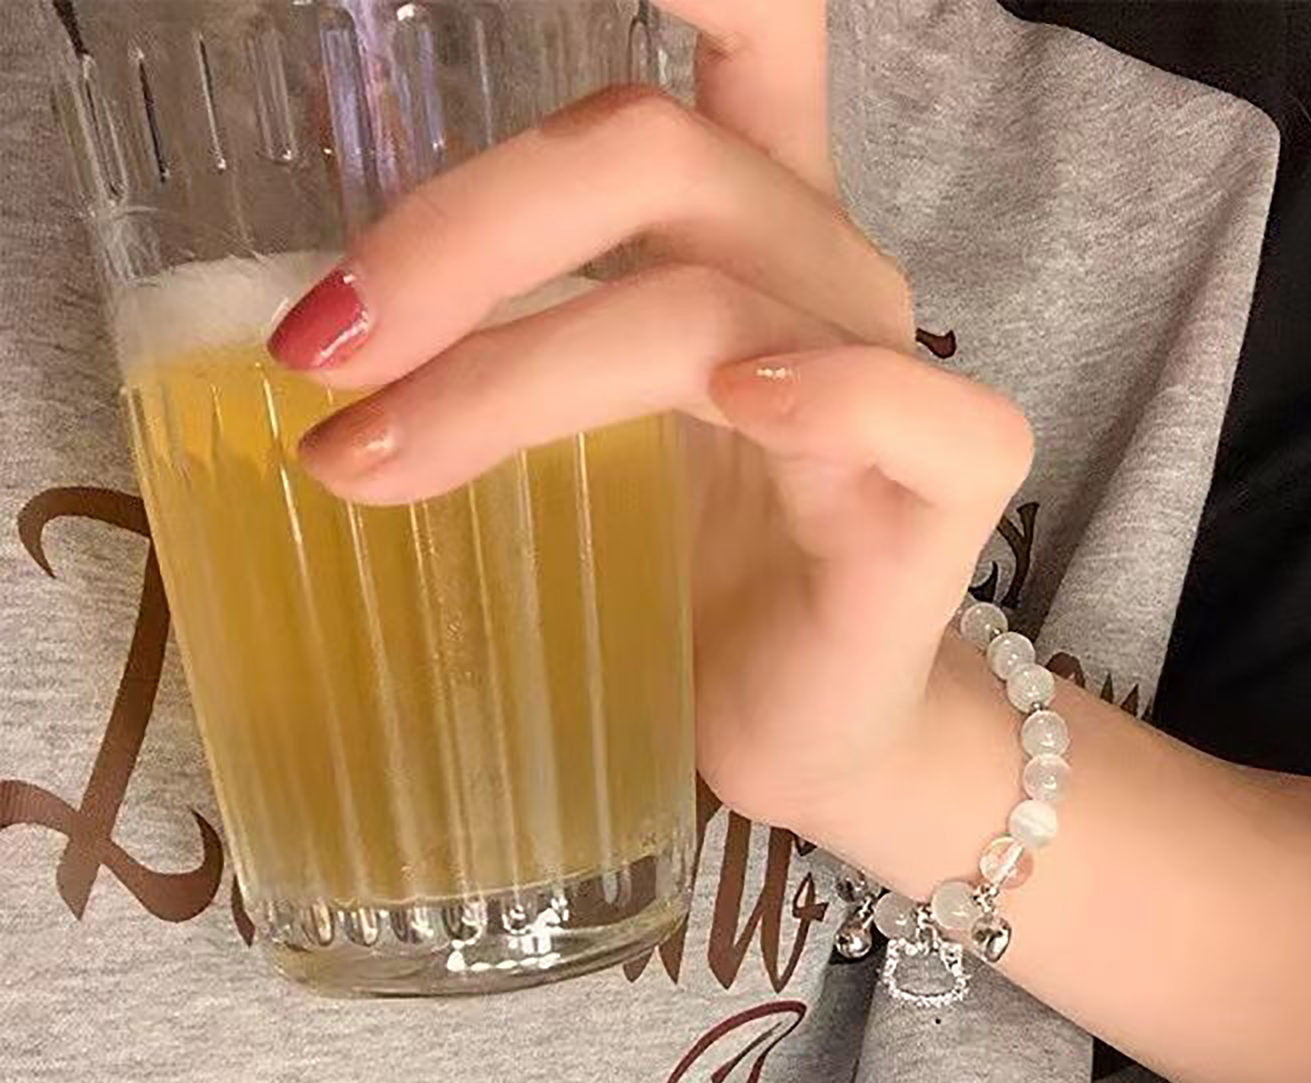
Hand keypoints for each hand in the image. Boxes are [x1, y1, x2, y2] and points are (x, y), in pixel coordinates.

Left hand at [273, 0, 1032, 838]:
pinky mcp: (940, 497)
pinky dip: (825, 392)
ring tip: (367, 460)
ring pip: (703, 304)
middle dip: (457, 234)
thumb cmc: (684, 584)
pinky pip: (905, 407)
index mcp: (744, 226)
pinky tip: (738, 409)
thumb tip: (315, 334)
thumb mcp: (572, 435)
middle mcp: (821, 271)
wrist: (800, 730)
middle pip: (651, 152)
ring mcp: (892, 376)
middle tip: (317, 346)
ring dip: (511, 370)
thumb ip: (493, 348)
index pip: (739, 32)